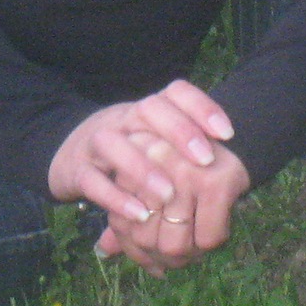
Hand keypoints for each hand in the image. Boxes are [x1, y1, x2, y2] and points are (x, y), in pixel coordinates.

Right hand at [46, 79, 247, 274]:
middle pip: (149, 109)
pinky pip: (93, 181)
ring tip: (170, 194)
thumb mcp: (155, 141)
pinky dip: (116, 198)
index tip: (227, 133)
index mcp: (146, 111)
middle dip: (180, 132)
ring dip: (143, 167)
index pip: (175, 92)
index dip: (202, 107)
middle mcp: (122, 119)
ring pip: (115, 143)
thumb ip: (188, 153)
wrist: (69, 154)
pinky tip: (141, 213)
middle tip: (205, 161)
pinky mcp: (78, 171)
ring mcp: (97, 142)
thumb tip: (236, 176)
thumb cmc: (127, 150)